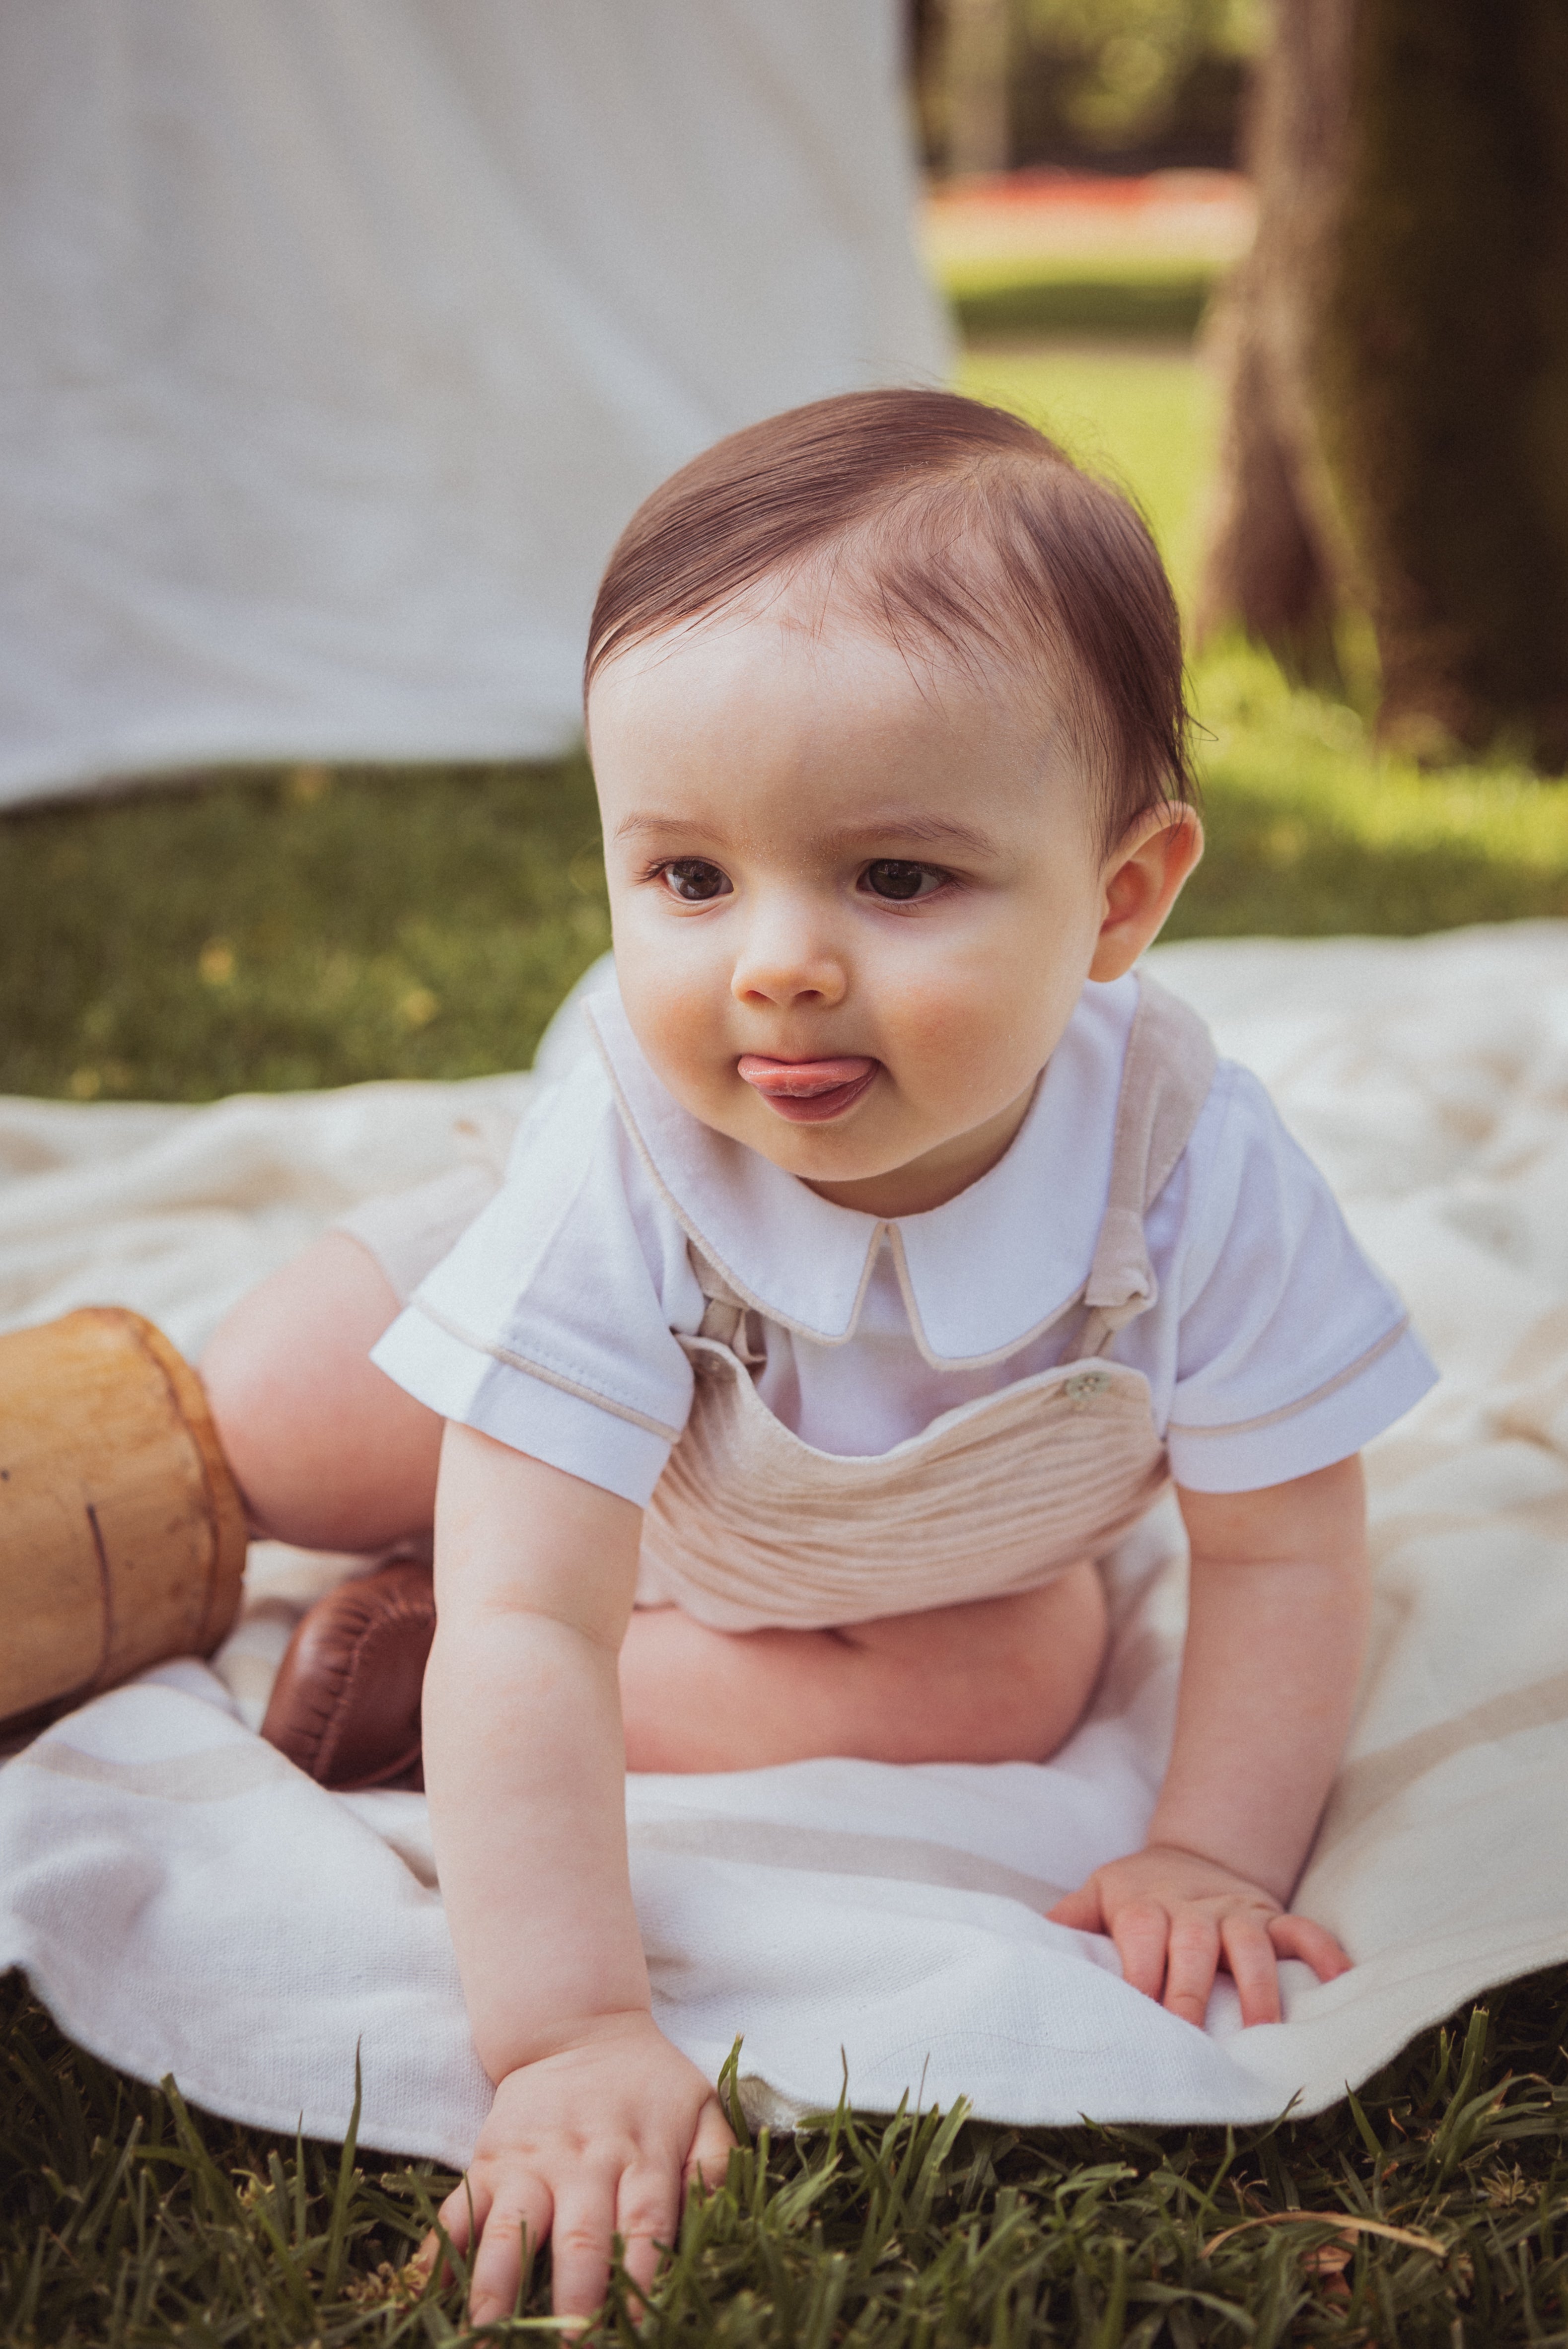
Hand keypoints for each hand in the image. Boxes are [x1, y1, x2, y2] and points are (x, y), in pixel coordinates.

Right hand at [430, 2010, 733, 2322]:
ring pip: (511, 2229)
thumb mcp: (700, 2107)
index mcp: (640, 2156)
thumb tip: (721, 2218)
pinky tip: (424, 2289)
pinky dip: (439, 2250)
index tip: (636, 2327)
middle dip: (573, 2301)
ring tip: (486, 2334)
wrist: (577, 2028)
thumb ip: (716, 2164)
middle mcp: (583, 2163)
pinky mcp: (488, 2161)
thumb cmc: (648, 2084)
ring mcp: (530, 2164)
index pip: (644, 2224)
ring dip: (497, 2286)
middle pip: (580, 2238)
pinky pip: (459, 2209)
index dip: (640, 2276)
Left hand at [1048, 1844, 1349, 2027]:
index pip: (1140, 1940)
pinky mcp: (1271, 1916)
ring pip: (1251, 1943)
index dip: (1139, 1977)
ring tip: (1263, 2031)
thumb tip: (1019, 1953)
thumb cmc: (1134, 1895)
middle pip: (1192, 1946)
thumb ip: (1065, 1924)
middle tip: (1194, 2042)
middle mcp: (1192, 1908)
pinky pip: (1302, 1929)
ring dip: (1258, 1985)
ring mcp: (1236, 1912)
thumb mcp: (1095, 1896)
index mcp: (1143, 1906)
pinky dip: (1323, 1952)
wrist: (1188, 1859)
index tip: (1138, 2018)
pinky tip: (1340, 1980)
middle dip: (1192, 1992)